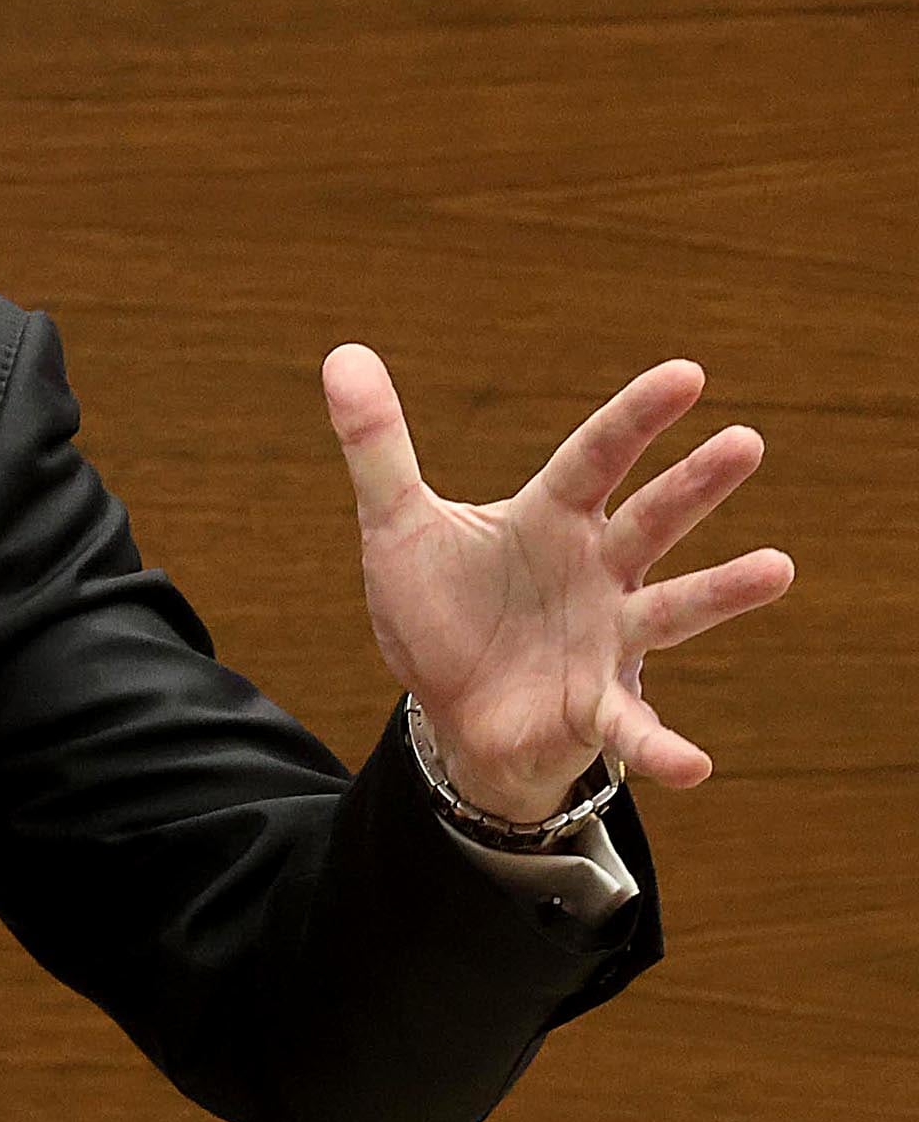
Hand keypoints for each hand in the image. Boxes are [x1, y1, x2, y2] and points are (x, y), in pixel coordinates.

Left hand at [324, 346, 794, 824]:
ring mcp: (607, 639)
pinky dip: (661, 747)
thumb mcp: (398, 524)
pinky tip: (694, 766)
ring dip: (721, 592)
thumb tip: (343, 354)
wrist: (452, 708)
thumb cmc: (444, 607)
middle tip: (747, 440)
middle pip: (650, 521)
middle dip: (696, 484)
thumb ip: (378, 446)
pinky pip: (634, 729)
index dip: (635, 418)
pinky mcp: (596, 708)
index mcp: (551, 519)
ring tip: (777, 568)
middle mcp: (597, 572)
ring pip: (672, 610)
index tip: (687, 374)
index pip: (596, 457)